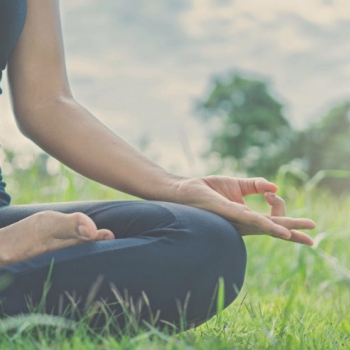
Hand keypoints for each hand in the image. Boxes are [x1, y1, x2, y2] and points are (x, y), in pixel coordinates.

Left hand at [174, 176, 314, 245]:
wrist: (183, 190)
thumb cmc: (207, 189)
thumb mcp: (236, 184)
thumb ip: (255, 184)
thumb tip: (274, 188)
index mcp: (245, 216)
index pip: (271, 217)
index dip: (279, 205)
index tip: (269, 192)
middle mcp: (242, 222)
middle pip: (273, 227)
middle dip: (294, 231)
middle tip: (313, 238)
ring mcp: (236, 219)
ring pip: (266, 226)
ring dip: (286, 230)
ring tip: (306, 237)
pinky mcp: (228, 212)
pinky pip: (252, 219)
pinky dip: (269, 225)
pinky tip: (282, 231)